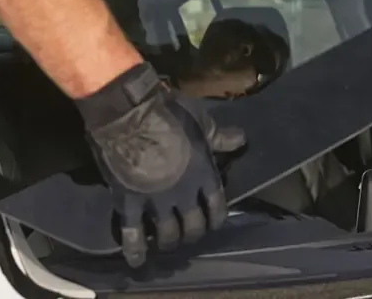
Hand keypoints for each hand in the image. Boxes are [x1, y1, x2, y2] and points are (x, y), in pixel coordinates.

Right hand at [75, 63, 245, 267]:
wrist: (131, 115)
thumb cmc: (171, 113)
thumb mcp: (202, 121)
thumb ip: (220, 137)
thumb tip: (241, 140)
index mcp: (204, 174)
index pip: (217, 206)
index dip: (217, 217)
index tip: (214, 222)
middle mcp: (184, 194)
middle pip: (194, 226)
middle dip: (193, 233)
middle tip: (189, 233)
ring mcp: (157, 201)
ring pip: (168, 234)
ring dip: (169, 242)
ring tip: (167, 243)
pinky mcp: (130, 202)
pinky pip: (132, 233)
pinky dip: (135, 249)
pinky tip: (137, 259)